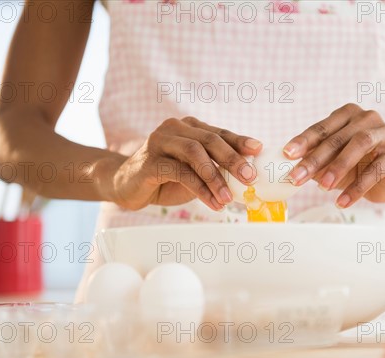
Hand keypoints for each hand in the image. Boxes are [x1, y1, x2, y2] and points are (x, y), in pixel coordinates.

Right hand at [112, 117, 261, 210]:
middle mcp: (175, 129)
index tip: (259, 150)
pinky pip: (180, 173)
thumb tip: (246, 178)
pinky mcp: (150, 161)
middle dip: (233, 159)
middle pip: (210, 140)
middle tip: (250, 177)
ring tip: (228, 198)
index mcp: (189, 128)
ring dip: (215, 177)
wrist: (125, 185)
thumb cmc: (165, 178)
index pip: (220, 133)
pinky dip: (200, 188)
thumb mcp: (194, 172)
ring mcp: (160, 142)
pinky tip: (212, 202)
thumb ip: (215, 169)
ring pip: (195, 154)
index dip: (240, 141)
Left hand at [283, 104, 384, 207]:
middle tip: (297, 178)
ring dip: (338, 167)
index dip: (303, 141)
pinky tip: (342, 201)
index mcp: (348, 115)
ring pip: (360, 145)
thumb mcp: (333, 161)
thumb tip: (290, 170)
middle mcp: (367, 119)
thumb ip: (315, 161)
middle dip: (315, 159)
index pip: (322, 128)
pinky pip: (376, 170)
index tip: (287, 154)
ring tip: (322, 188)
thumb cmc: (358, 164)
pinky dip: (357, 188)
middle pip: (337, 138)